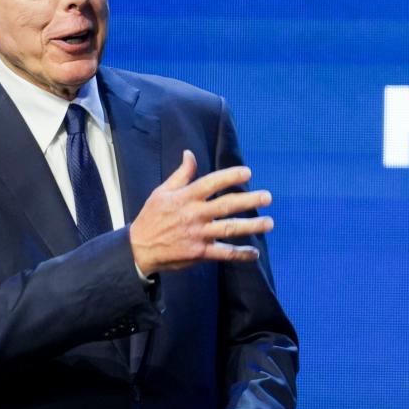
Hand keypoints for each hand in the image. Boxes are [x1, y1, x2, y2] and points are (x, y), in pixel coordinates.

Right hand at [130, 150, 273, 274]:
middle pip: (226, 206)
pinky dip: (240, 254)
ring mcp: (198, 235)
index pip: (211, 183)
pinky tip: (254, 254)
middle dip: (248, 201)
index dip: (230, 177)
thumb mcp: (161, 192)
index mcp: (185, 198)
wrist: (138, 248)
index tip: (248, 173)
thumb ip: (181, 174)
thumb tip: (189, 154)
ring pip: (229, 229)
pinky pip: (224, 254)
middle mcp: (194, 215)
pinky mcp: (200, 253)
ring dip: (251, 226)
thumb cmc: (151, 217)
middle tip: (267, 197)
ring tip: (269, 222)